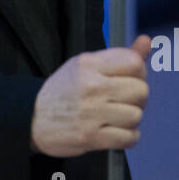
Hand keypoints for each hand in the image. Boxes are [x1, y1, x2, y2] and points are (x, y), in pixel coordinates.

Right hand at [30, 34, 151, 156]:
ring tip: (116, 117)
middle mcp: (91, 86)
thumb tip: (147, 41)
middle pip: (141, 90)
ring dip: (130, 119)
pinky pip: (129, 138)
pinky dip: (128, 137)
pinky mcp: (91, 137)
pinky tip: (116, 131)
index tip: (128, 79)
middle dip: (137, 98)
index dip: (138, 73)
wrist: (31, 118)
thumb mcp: (86, 65)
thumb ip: (119, 56)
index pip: (134, 63)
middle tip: (123, 101)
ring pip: (136, 115)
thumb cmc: (63, 91)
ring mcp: (91, 113)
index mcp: (89, 64)